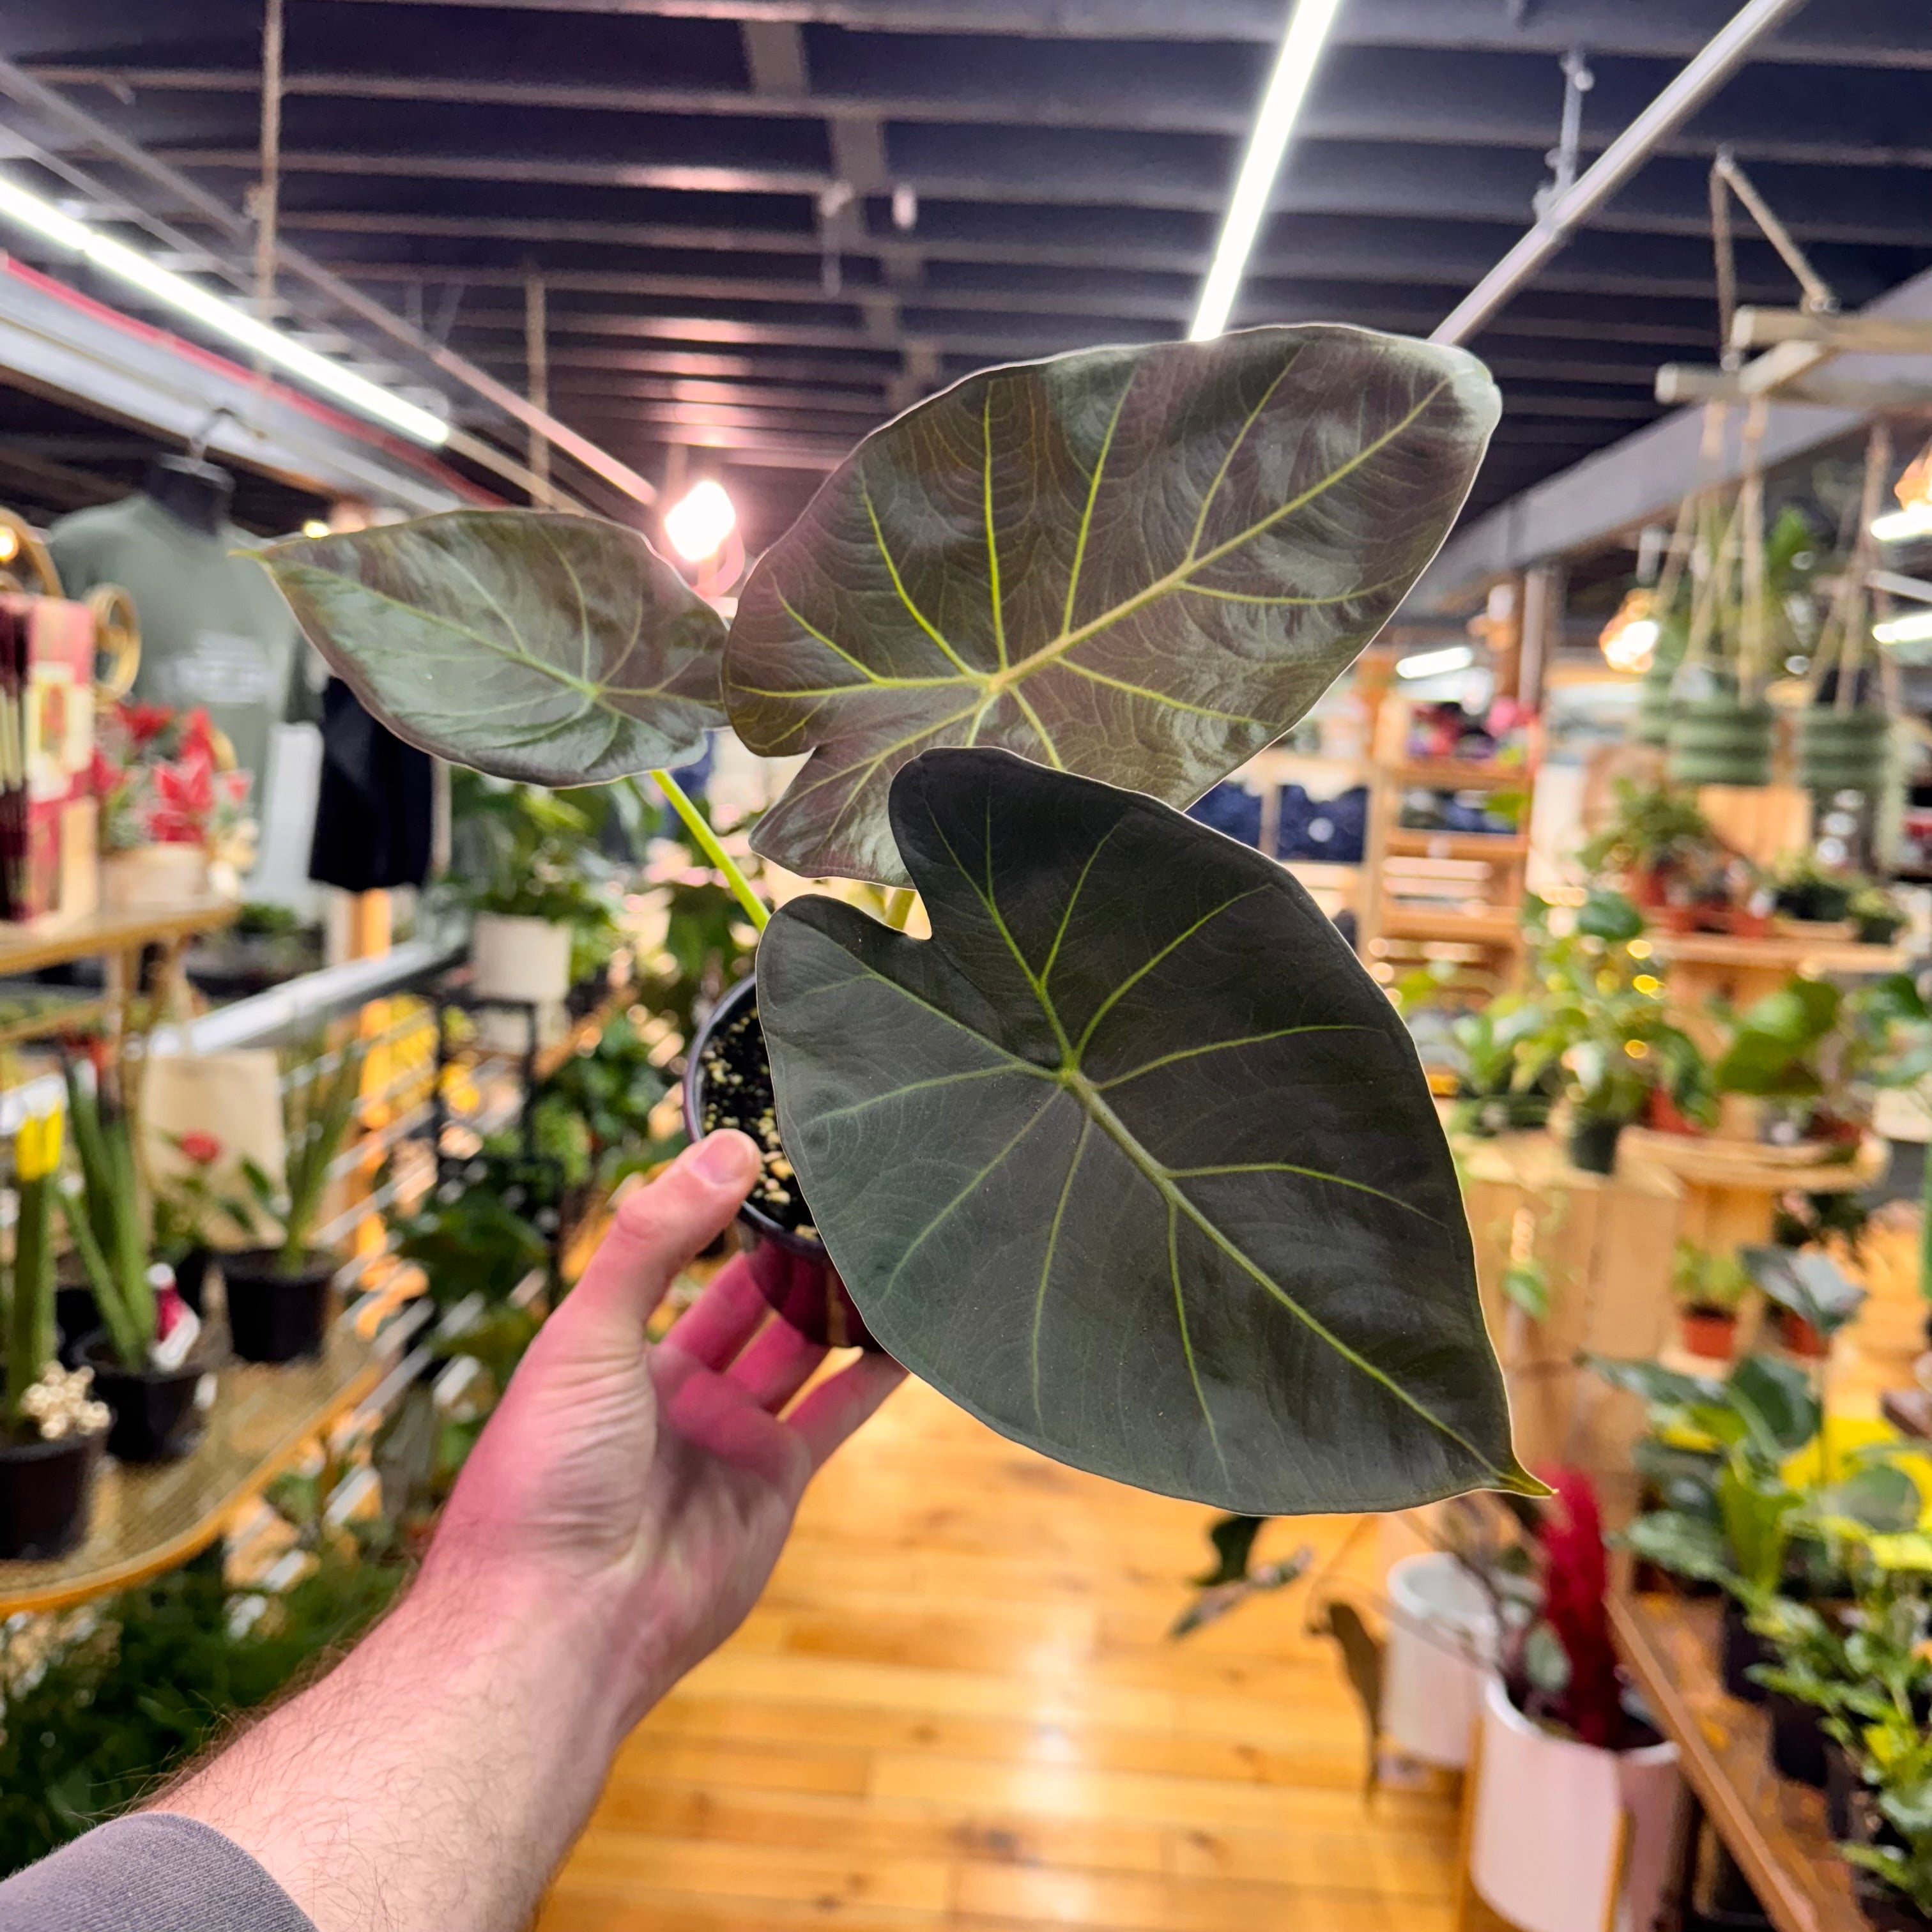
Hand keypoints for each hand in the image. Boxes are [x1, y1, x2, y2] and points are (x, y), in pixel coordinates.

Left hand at [426, 1129, 905, 1725]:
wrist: (559, 1619)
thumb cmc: (545, 1472)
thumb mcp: (587, 1332)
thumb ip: (655, 1238)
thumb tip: (726, 1147)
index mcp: (616, 1346)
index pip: (681, 1254)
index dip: (726, 1207)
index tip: (780, 1150)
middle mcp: (675, 1387)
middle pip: (751, 1299)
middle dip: (795, 1250)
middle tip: (852, 1190)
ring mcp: (728, 1435)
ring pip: (800, 1350)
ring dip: (840, 1303)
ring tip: (894, 1242)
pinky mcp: (775, 1484)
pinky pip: (835, 1415)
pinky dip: (876, 1376)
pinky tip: (912, 1331)